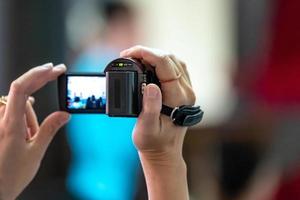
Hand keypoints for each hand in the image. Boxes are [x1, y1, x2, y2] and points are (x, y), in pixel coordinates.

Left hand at [0, 63, 69, 199]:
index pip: (21, 88)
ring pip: (19, 105)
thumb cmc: (10, 176)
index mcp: (10, 124)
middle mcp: (1, 120)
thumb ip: (49, 129)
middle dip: (40, 81)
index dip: (37, 74)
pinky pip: (12, 112)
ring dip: (30, 115)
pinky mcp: (0, 127)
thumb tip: (65, 114)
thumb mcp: (35, 153)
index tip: (52, 69)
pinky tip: (28, 125)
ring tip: (32, 138)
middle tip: (57, 72)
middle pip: (22, 91)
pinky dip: (24, 115)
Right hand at [121, 46, 195, 199]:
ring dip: (154, 55)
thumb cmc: (153, 143)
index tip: (128, 53)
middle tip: (127, 55)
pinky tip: (149, 65)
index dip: (147, 53)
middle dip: (147, 52)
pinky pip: (174, 67)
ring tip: (136, 58)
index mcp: (178, 98)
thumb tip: (150, 86)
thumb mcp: (147, 129)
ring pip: (173, 60)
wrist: (164, 152)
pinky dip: (161, 62)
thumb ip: (150, 108)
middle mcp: (186, 91)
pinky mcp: (182, 90)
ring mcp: (186, 90)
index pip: (165, 65)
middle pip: (169, 58)